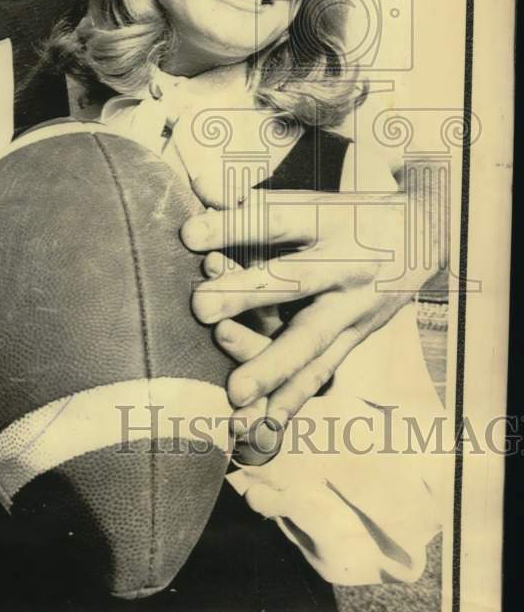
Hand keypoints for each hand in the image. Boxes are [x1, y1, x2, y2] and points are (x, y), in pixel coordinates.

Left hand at [181, 191, 410, 438]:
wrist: (423, 236)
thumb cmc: (349, 213)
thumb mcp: (309, 197)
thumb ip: (246, 198)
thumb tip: (194, 183)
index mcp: (328, 219)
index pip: (275, 220)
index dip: (232, 225)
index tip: (188, 233)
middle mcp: (344, 263)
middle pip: (294, 280)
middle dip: (247, 294)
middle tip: (201, 308)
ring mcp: (354, 307)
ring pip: (312, 340)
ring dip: (272, 367)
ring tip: (234, 392)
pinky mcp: (356, 339)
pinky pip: (321, 374)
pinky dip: (290, 402)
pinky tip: (260, 428)